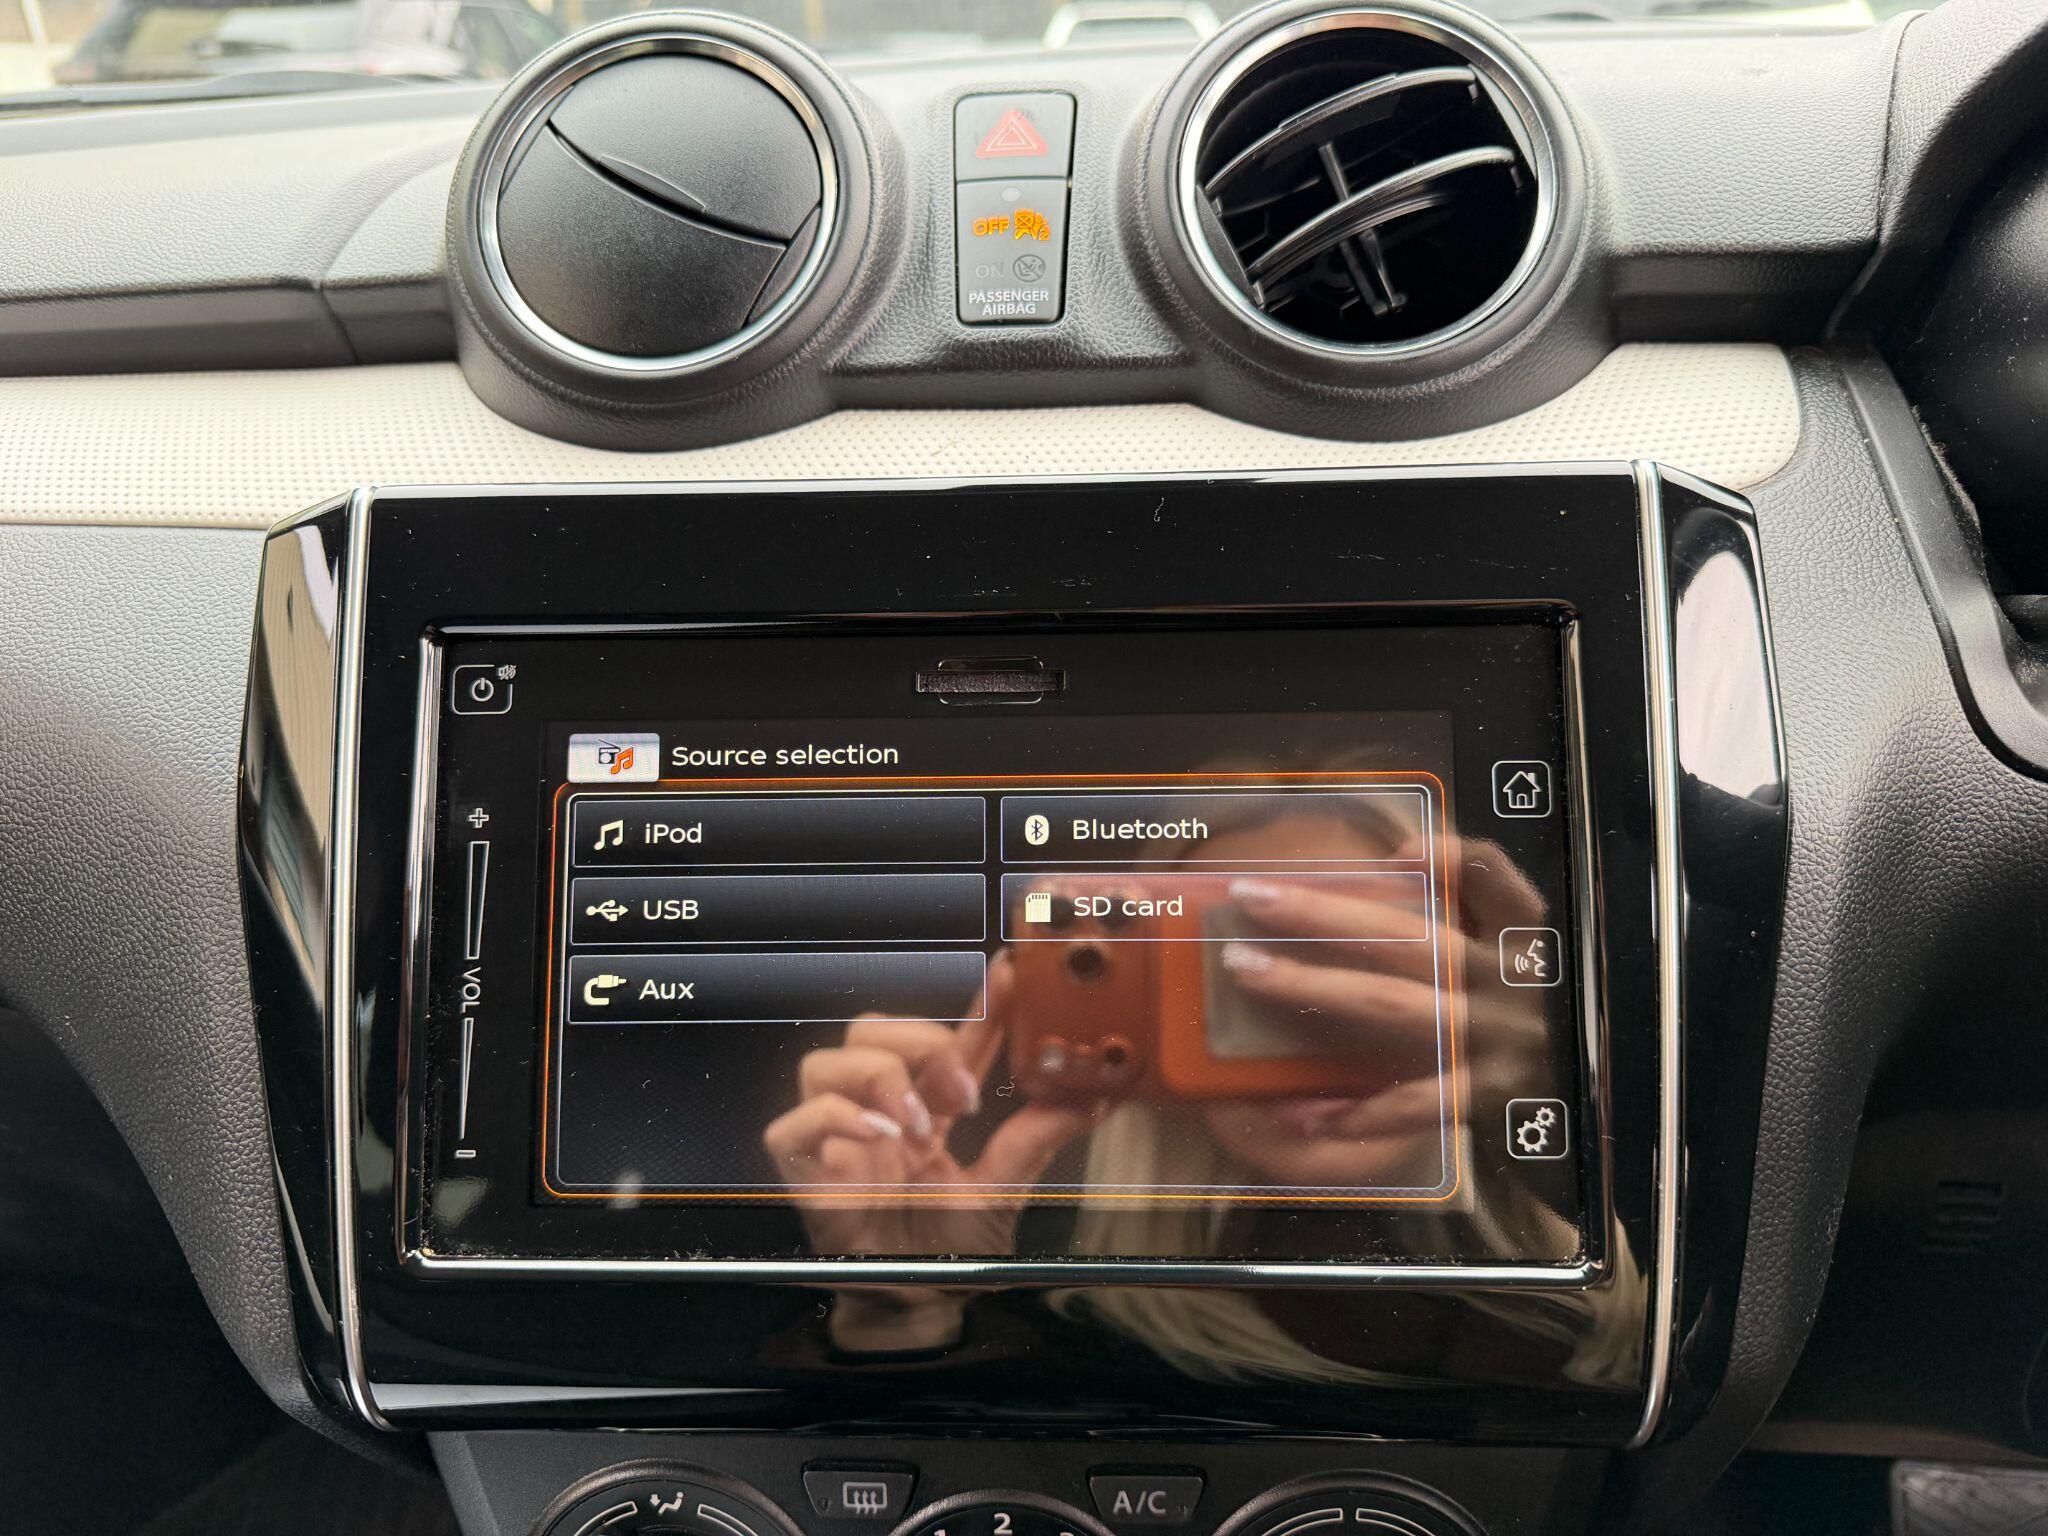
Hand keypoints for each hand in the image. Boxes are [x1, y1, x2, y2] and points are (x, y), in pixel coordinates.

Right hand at [763, 959, 1097, 1258]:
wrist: (916, 1311)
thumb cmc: (951, 1252)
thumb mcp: (1005, 1190)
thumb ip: (1038, 1137)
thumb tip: (1095, 1095)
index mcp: (928, 1110)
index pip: (949, 1040)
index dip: (977, 1005)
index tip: (1012, 974)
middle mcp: (879, 1113)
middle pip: (871, 1029)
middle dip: (918, 1040)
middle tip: (960, 1090)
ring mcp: (838, 1138)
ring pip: (826, 1060)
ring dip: (879, 1078)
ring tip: (920, 1126)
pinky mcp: (805, 1172)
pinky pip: (794, 1121)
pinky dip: (835, 1117)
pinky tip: (876, 1138)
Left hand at [1201, 838, 1551, 1184]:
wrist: (1605, 1113)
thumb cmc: (1533, 1020)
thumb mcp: (1519, 961)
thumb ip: (1475, 913)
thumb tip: (1410, 858)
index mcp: (1520, 942)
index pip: (1494, 880)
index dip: (1451, 859)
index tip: (1401, 852)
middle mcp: (1511, 985)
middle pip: (1408, 937)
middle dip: (1323, 913)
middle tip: (1252, 895)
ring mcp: (1500, 1043)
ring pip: (1395, 1005)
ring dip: (1314, 985)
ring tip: (1248, 970)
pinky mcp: (1491, 1099)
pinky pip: (1417, 1102)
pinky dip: (1360, 1108)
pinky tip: (1304, 1111)